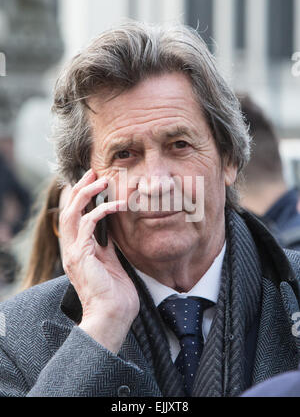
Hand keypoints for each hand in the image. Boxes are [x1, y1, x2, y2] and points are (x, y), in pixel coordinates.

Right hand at [59, 169, 139, 352]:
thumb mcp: (111, 263)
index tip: (94, 181)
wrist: (112, 316)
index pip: (75, 216)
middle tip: (94, 172)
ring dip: (87, 194)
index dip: (82, 197)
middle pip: (69, 210)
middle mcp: (71, 249)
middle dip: (81, 188)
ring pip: (72, 213)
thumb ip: (107, 246)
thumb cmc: (115, 293)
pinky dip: (101, 211)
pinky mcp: (80, 255)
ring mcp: (73, 252)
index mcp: (78, 250)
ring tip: (102, 179)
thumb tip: (112, 230)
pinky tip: (117, 205)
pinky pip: (87, 225)